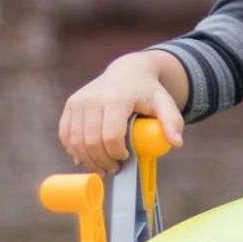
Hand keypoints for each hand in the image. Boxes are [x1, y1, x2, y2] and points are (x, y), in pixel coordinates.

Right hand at [58, 51, 186, 172]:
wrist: (127, 72)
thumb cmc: (147, 91)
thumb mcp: (165, 103)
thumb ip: (173, 122)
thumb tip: (176, 143)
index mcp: (116, 99)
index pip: (110, 136)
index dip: (117, 154)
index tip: (126, 158)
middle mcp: (93, 99)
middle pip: (92, 142)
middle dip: (102, 161)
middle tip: (114, 169)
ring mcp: (79, 101)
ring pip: (76, 141)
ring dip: (87, 160)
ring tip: (101, 167)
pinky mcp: (71, 105)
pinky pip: (66, 135)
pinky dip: (73, 150)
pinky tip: (85, 158)